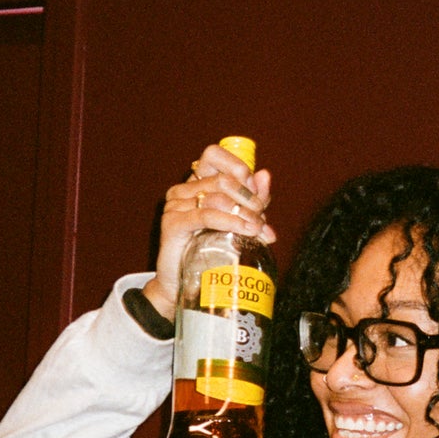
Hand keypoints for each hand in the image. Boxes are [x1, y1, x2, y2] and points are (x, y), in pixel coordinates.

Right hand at [144, 140, 275, 321]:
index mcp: (196, 182)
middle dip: (248, 198)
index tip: (256, 193)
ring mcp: (175, 205)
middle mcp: (182, 189)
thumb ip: (251, 199)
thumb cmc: (210, 250)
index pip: (214, 154)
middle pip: (223, 179)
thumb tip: (264, 174)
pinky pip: (207, 215)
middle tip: (261, 219)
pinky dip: (230, 221)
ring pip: (218, 198)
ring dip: (244, 213)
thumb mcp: (238, 220)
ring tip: (258, 229)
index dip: (239, 168)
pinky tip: (245, 230)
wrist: (182, 283)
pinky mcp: (173, 223)